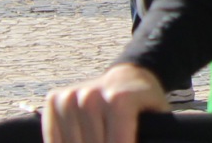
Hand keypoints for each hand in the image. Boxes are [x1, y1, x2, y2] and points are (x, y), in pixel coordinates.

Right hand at [42, 64, 169, 142]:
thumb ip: (155, 134)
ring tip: (103, 138)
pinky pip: (54, 139)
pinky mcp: (55, 101)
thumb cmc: (144, 102)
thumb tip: (154, 142)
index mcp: (119, 101)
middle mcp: (91, 96)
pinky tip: (81, 140)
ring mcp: (70, 98)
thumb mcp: (158, 117)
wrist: (127, 76)